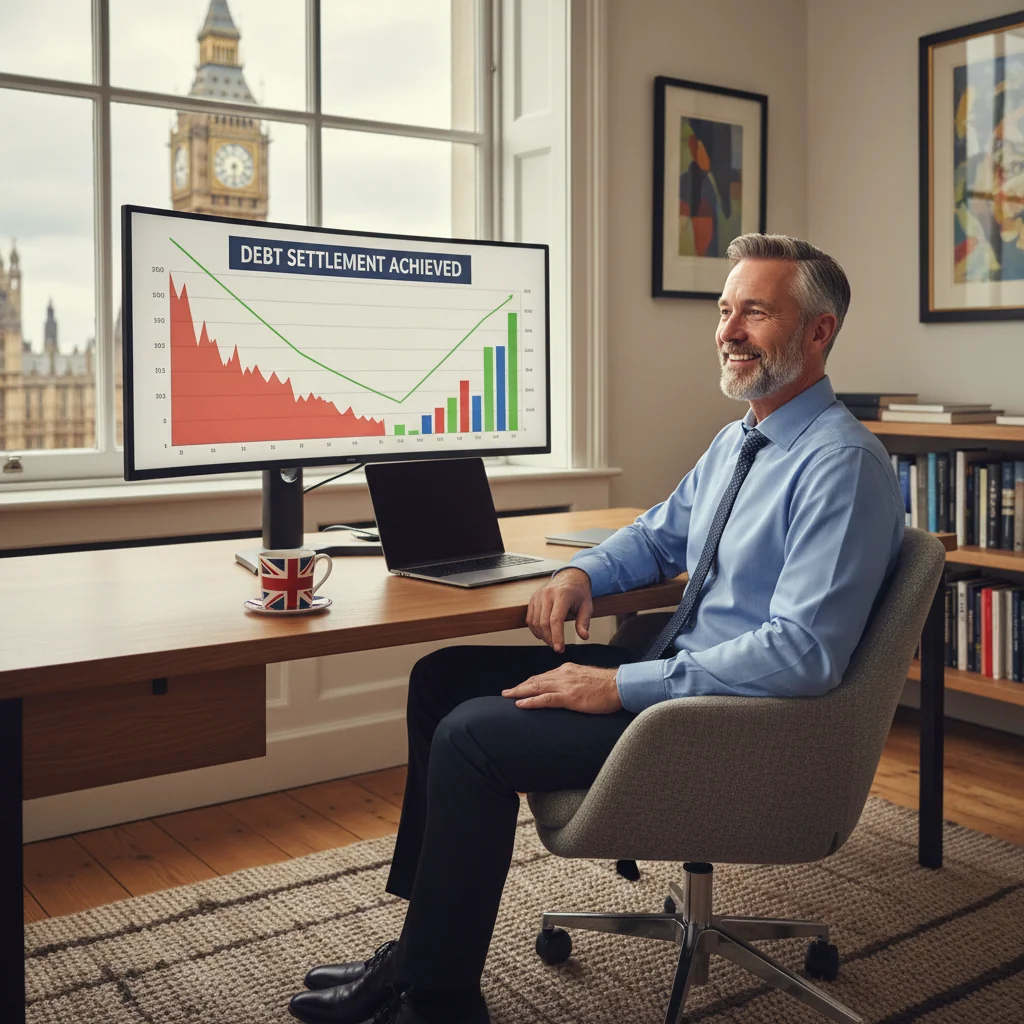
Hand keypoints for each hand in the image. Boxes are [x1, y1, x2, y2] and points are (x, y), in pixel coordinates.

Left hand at [503, 663, 621, 712]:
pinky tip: (520, 704)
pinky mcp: (569, 697)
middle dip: (520, 686)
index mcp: (567, 670)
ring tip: (507, 696)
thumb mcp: (587, 679)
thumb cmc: (607, 686)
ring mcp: (565, 685)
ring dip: (519, 692)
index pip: (544, 676)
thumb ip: (575, 682)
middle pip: (536, 680)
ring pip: (536, 687)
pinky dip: (531, 701)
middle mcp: (563, 674)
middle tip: (506, 692)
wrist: (619, 686)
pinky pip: (545, 699)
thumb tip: (569, 690)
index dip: (530, 682)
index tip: (520, 687)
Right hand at [526, 568, 592, 651]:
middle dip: (550, 639)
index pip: (556, 620)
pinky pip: (530, 618)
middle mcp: (548, 594)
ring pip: (535, 622)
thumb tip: (584, 636)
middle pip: (544, 623)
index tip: (560, 649)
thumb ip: (584, 622)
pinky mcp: (533, 599)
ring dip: (542, 636)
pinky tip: (543, 634)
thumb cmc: (579, 592)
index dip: (557, 636)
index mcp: (562, 595)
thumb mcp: (587, 606)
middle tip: (558, 648)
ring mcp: (538, 596)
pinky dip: (535, 629)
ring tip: (552, 641)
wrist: (570, 577)